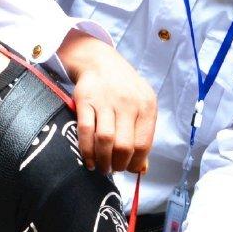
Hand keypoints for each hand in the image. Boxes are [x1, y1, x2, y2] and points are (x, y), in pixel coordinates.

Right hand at [57, 31, 156, 173]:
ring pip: (105, 141)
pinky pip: (86, 131)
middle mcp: (128, 103)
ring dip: (102, 161)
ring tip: (102, 167)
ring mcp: (106, 101)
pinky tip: (89, 160)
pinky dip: (86, 151)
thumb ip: (142, 136)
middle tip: (113, 169)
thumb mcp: (141, 107)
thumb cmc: (124, 89)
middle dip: (118, 165)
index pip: (143, 144)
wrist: (100, 61)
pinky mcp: (85, 100)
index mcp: (147, 106)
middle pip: (124, 146)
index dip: (135, 163)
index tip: (128, 169)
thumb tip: (142, 169)